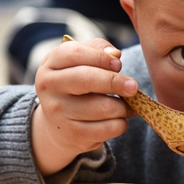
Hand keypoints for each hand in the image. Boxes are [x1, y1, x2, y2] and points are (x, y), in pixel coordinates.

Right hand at [31, 38, 137, 174]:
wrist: (58, 126)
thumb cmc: (77, 85)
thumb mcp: (80, 62)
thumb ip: (98, 50)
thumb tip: (115, 54)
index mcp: (50, 64)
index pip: (75, 54)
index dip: (101, 57)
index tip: (118, 64)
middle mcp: (50, 87)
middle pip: (87, 78)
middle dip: (116, 82)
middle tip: (133, 86)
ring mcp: (59, 112)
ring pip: (104, 107)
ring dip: (123, 106)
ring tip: (126, 105)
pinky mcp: (73, 134)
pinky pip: (109, 128)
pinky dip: (121, 123)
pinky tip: (118, 119)